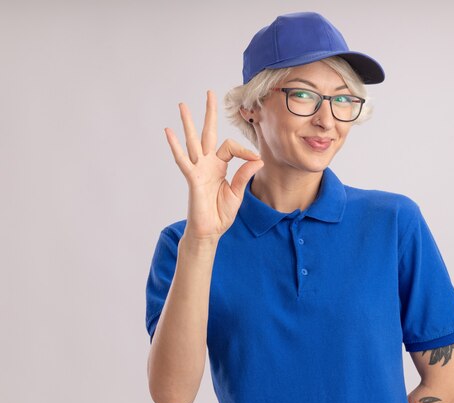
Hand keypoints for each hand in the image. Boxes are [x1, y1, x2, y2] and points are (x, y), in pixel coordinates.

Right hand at [164, 90, 263, 241]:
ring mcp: (198, 169)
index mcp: (220, 166)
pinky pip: (183, 160)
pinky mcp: (192, 179)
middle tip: (210, 93)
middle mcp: (208, 164)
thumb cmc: (221, 213)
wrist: (210, 230)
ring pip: (193, 142)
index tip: (256, 159)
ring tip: (183, 105)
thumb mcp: (237, 193)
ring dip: (188, 123)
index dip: (245, 150)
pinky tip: (169, 131)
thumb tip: (257, 159)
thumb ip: (244, 176)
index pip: (231, 147)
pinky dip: (175, 146)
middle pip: (208, 133)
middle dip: (209, 113)